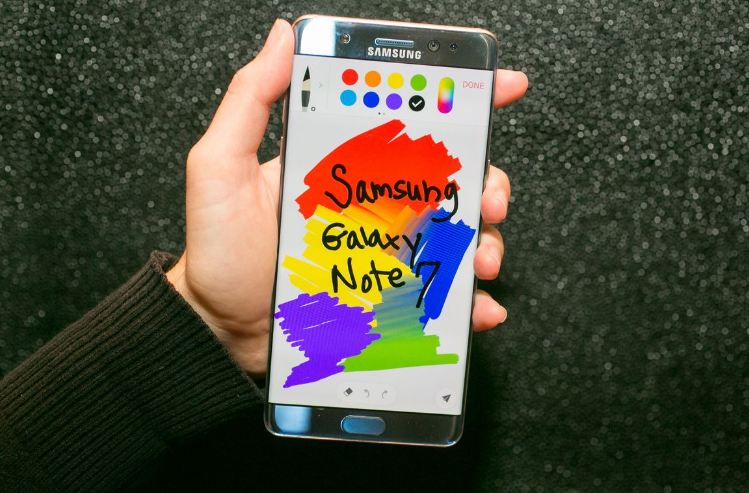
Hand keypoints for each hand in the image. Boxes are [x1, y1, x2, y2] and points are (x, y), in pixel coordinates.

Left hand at [166, 19, 528, 375]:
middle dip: (486, 181)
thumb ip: (249, 101)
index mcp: (344, 166)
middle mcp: (372, 205)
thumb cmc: (219, 251)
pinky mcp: (388, 297)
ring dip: (486, 242)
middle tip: (490, 197)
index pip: (407, 123)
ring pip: (455, 236)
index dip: (459, 100)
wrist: (221, 330)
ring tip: (483, 259)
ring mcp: (385, 252)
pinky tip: (476, 307)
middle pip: (448, 181)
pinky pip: (440, 295)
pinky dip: (468, 302)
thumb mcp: (221, 167)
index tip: (500, 86)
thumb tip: (283, 37)